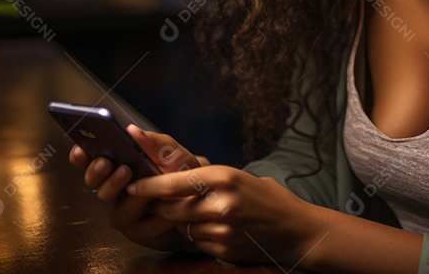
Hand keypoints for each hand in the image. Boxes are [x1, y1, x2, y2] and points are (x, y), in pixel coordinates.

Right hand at [67, 124, 207, 250]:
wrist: (200, 199)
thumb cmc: (181, 173)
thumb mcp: (172, 152)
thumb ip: (154, 142)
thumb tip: (132, 130)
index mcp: (116, 167)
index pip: (89, 162)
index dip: (80, 156)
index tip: (80, 149)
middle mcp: (115, 191)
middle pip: (95, 185)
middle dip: (98, 173)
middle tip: (107, 163)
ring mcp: (124, 213)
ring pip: (116, 207)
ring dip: (127, 195)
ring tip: (136, 183)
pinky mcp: (139, 232)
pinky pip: (142, 226)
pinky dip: (155, 216)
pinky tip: (165, 208)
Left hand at [128, 165, 324, 265]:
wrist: (296, 230)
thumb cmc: (266, 198)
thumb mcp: (237, 177)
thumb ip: (205, 179)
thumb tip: (169, 177)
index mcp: (223, 177)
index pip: (173, 183)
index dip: (149, 185)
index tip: (132, 185)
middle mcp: (220, 203)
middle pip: (170, 208)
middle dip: (160, 206)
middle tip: (157, 202)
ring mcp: (221, 230)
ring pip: (181, 227)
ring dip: (181, 223)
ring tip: (199, 215)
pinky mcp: (223, 250)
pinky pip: (196, 242)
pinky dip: (198, 236)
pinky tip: (215, 230)